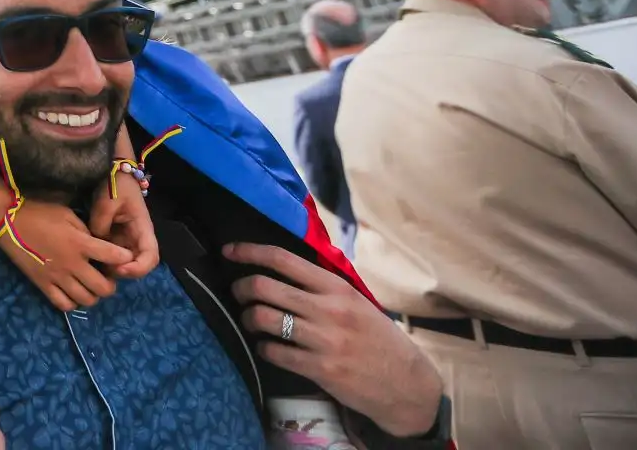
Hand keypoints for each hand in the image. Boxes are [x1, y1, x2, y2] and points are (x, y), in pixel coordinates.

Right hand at [3, 201, 131, 311]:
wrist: (8, 220)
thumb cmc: (39, 211)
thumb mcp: (67, 214)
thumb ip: (85, 231)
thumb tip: (97, 244)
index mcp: (80, 243)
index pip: (113, 256)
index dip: (124, 258)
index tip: (125, 257)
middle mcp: (72, 264)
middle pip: (103, 288)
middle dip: (111, 284)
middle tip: (107, 277)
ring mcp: (57, 277)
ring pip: (86, 300)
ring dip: (93, 295)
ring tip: (90, 286)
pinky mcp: (43, 284)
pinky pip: (63, 304)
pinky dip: (73, 302)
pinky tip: (73, 292)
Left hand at [87, 171, 158, 280]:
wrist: (112, 171)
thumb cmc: (114, 184)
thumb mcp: (107, 201)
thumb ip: (101, 224)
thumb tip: (95, 242)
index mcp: (143, 228)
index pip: (150, 257)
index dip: (138, 268)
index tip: (119, 269)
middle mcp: (137, 238)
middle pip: (137, 265)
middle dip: (121, 272)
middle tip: (100, 268)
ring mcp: (126, 240)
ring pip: (123, 263)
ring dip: (110, 268)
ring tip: (92, 264)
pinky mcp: (114, 239)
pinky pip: (111, 255)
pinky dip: (103, 260)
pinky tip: (89, 257)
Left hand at [225, 243, 442, 437]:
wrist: (408, 385)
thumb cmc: (378, 339)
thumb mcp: (356, 302)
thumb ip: (322, 287)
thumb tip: (280, 269)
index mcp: (337, 287)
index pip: (283, 259)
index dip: (249, 251)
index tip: (228, 251)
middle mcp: (328, 309)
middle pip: (264, 286)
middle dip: (241, 288)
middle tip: (238, 293)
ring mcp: (324, 340)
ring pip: (263, 318)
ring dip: (248, 318)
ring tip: (250, 321)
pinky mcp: (320, 369)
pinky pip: (273, 352)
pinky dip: (262, 347)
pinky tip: (267, 347)